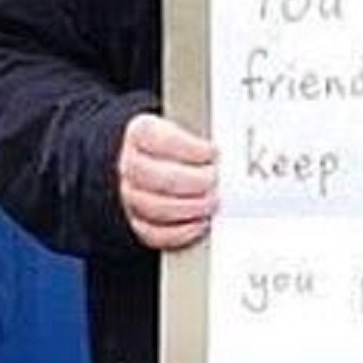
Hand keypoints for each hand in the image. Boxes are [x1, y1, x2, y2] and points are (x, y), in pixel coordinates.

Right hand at [119, 113, 218, 251]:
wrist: (178, 162)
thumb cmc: (191, 145)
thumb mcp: (196, 128)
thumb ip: (210, 134)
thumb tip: (230, 150)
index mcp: (141, 133)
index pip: (152, 136)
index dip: (185, 146)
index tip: (211, 152)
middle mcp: (131, 164)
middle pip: (151, 175)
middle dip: (189, 180)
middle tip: (213, 180)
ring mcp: (132, 194)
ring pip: (152, 206)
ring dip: (188, 207)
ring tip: (211, 202)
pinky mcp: (140, 221)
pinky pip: (153, 233)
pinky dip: (179, 232)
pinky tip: (200, 223)